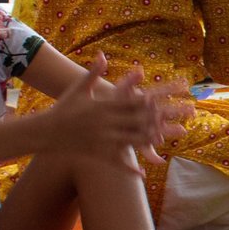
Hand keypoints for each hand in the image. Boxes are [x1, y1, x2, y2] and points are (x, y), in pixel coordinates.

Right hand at [45, 53, 187, 166]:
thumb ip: (93, 73)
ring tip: (173, 139)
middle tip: (185, 115)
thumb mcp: (78, 89)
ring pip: (134, 141)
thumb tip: (102, 55)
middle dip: (165, 118)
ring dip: (154, 141)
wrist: (43, 132)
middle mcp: (106, 123)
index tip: (170, 98)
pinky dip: (130, 169)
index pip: (134, 102)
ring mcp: (103, 140)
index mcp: (104, 106)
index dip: (154, 101)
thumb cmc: (62, 108)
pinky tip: (144, 174)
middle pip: (141, 120)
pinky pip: (117, 163)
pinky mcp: (97, 155)